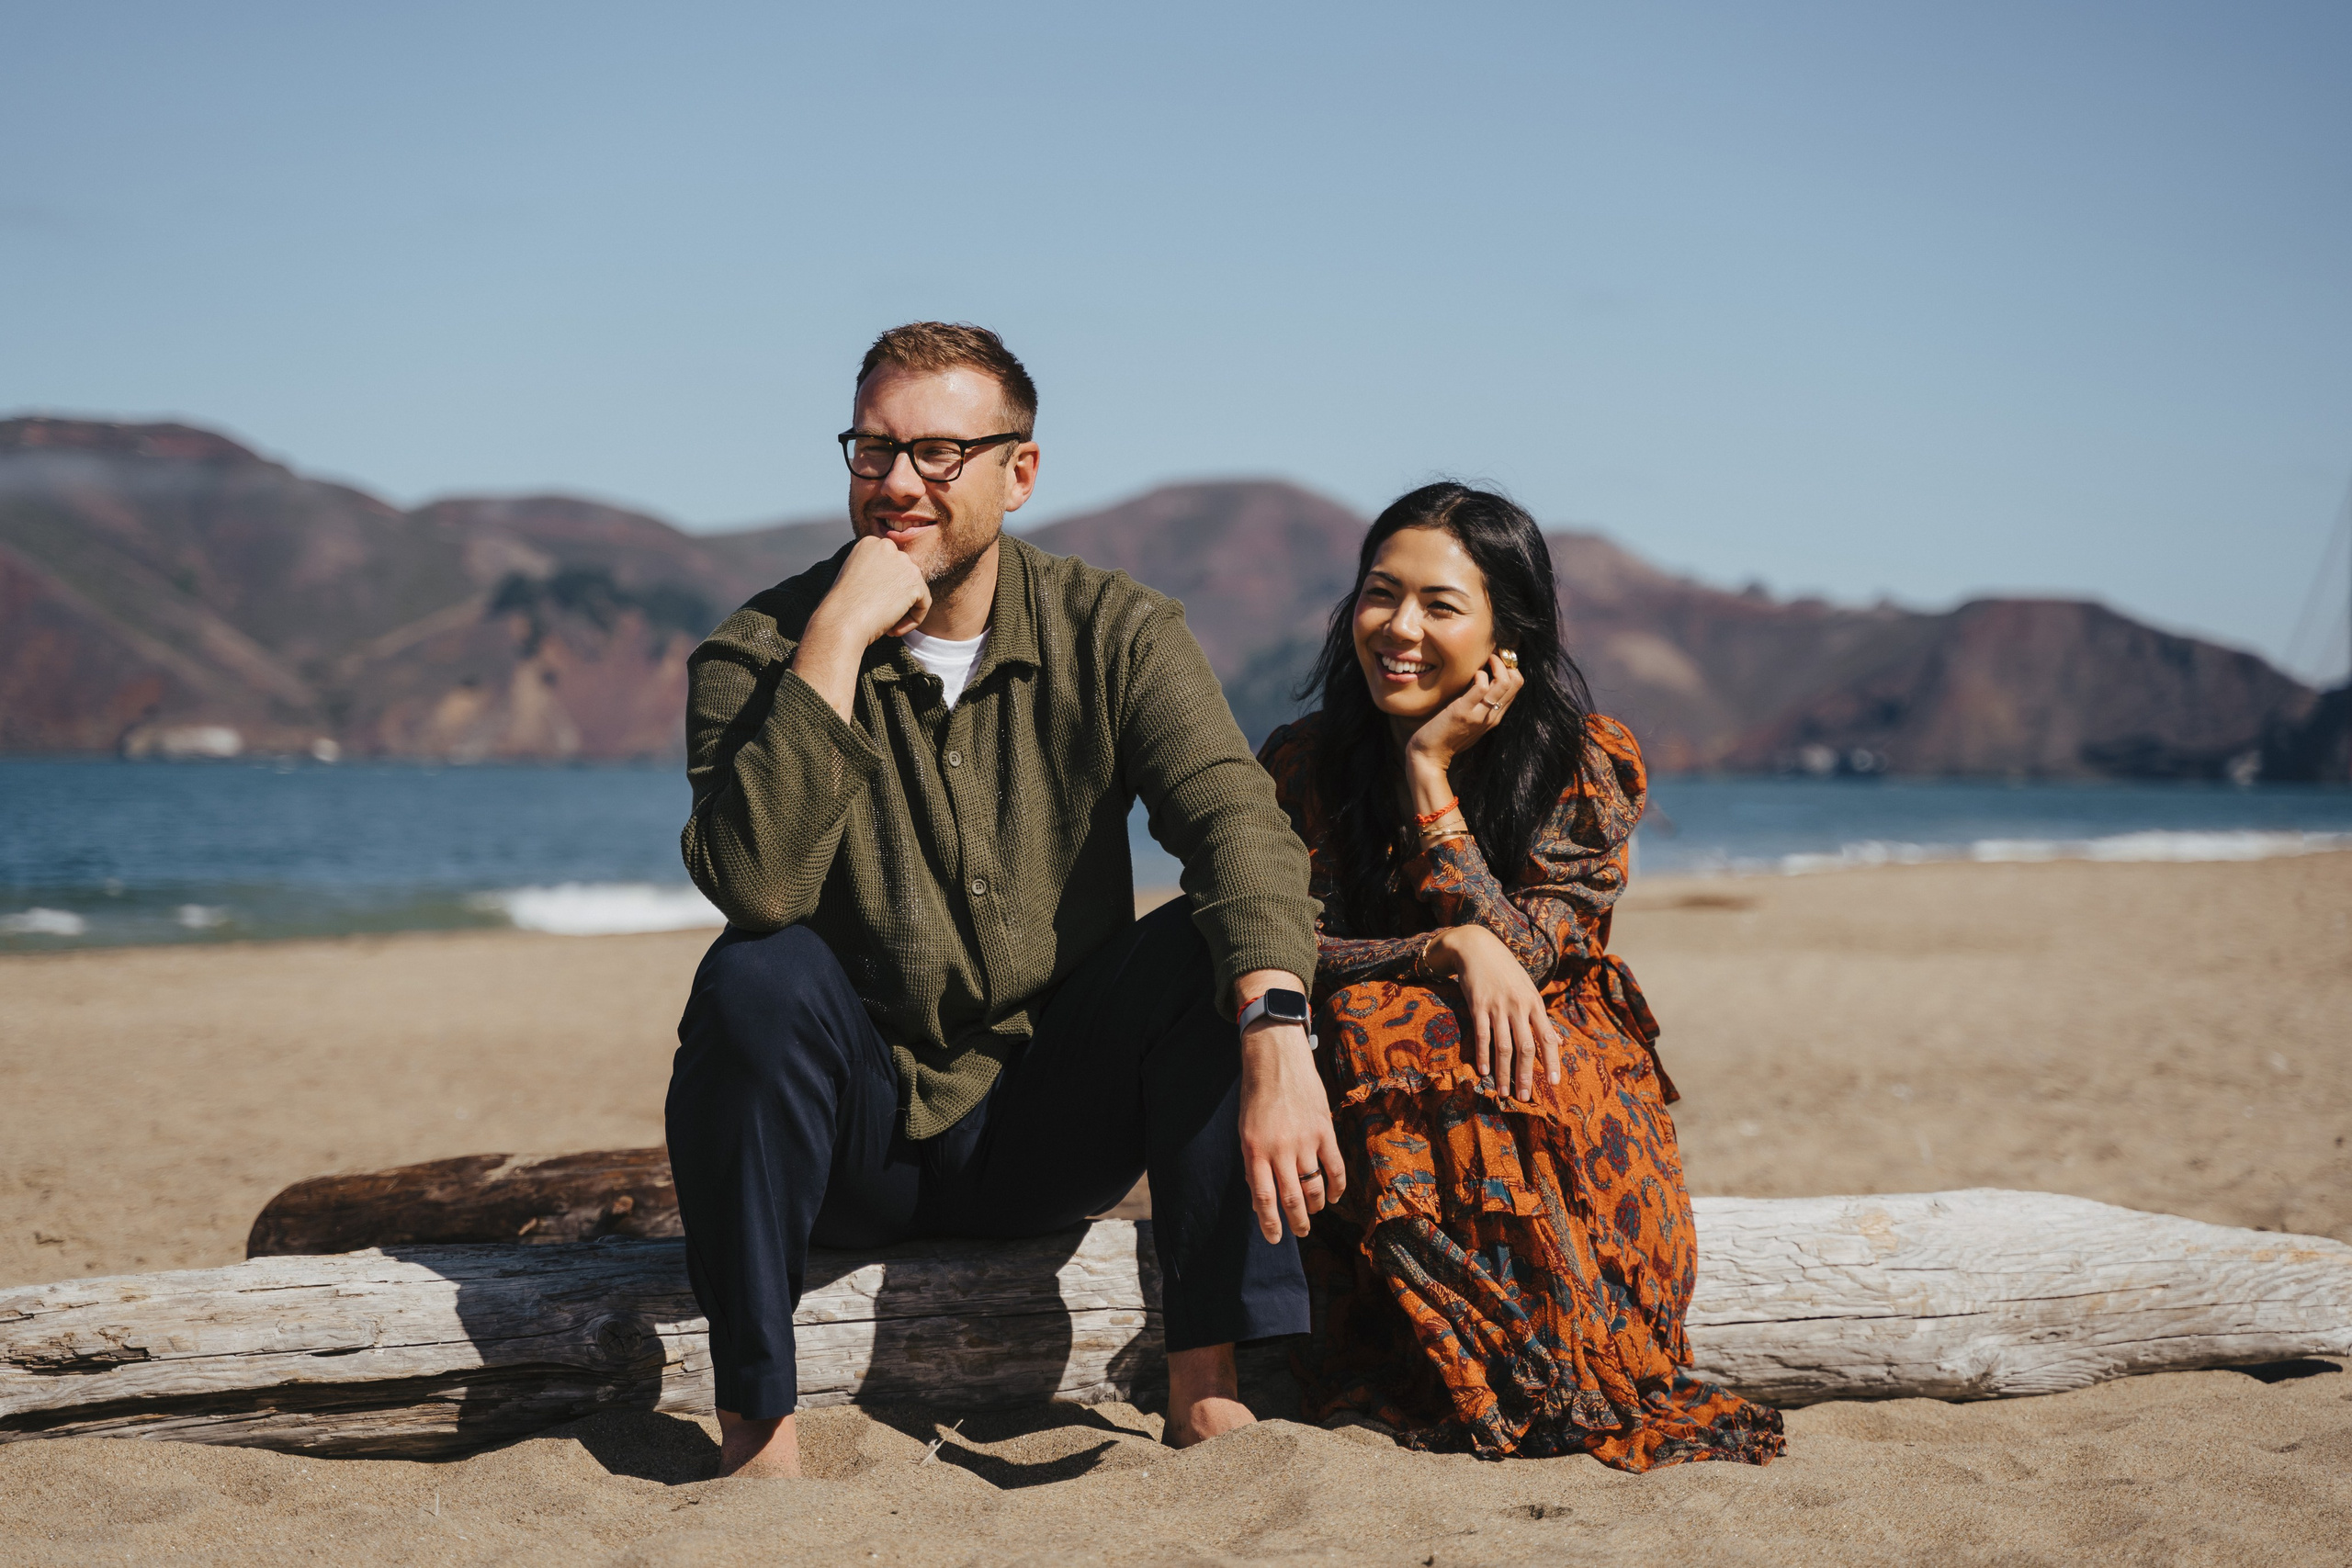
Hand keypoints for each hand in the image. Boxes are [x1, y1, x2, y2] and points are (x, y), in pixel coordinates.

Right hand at [792, 535, 931, 719]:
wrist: (838, 629)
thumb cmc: (840, 617)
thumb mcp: (856, 587)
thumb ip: (872, 576)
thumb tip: (886, 575)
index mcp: (867, 543)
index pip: (894, 572)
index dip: (882, 596)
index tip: (862, 607)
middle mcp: (884, 545)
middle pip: (907, 580)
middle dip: (894, 603)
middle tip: (870, 615)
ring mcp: (899, 561)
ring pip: (918, 591)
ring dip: (902, 612)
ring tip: (877, 619)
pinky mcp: (911, 579)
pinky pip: (925, 602)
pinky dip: (911, 619)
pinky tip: (888, 623)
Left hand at [1234, 972, 1344, 1242]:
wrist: (1277, 1060)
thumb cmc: (1256, 1097)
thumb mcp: (1245, 1131)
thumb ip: (1254, 1164)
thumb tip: (1262, 1200)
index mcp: (1255, 1150)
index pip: (1264, 1199)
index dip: (1269, 1224)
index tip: (1274, 1239)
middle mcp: (1280, 1149)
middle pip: (1291, 1198)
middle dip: (1296, 1222)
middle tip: (1299, 1233)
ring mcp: (1304, 1140)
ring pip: (1314, 1187)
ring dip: (1315, 1206)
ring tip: (1314, 1213)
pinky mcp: (1324, 1130)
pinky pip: (1334, 1167)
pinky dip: (1336, 1187)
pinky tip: (1333, 1197)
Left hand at [1403, 652, 1522, 776]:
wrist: (1429, 756)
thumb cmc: (1445, 735)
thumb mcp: (1469, 719)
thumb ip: (1478, 704)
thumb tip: (1479, 678)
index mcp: (1495, 716)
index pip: (1517, 685)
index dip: (1509, 667)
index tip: (1495, 660)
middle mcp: (1492, 715)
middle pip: (1516, 681)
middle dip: (1505, 661)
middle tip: (1490, 656)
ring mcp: (1480, 714)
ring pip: (1505, 682)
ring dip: (1495, 663)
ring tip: (1483, 660)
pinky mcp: (1463, 712)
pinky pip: (1482, 686)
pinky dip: (1478, 674)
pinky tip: (1470, 674)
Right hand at [1429, 924, 1560, 1098]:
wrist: (1477, 947)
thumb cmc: (1506, 971)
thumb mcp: (1529, 990)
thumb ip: (1541, 1017)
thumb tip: (1560, 1042)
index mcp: (1534, 1003)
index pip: (1548, 1037)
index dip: (1552, 1061)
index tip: (1554, 1083)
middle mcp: (1519, 1006)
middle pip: (1526, 1047)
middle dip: (1526, 1075)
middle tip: (1525, 1097)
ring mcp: (1497, 1006)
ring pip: (1504, 1046)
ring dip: (1504, 1072)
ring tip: (1504, 1092)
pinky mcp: (1477, 1005)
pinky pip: (1482, 1035)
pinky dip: (1483, 1055)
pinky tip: (1483, 1071)